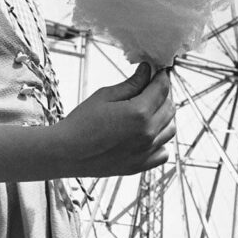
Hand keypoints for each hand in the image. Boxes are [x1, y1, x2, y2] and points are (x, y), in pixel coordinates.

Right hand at [57, 62, 175, 176]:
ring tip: (148, 110)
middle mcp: (148, 133)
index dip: (162, 77)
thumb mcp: (105, 96)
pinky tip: (146, 134)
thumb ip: (131, 84)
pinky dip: (160, 141)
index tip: (159, 71)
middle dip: (163, 94)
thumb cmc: (81, 122)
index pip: (162, 89)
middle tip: (151, 88)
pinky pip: (163, 152)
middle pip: (169, 108)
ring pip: (170, 129)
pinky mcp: (140, 166)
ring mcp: (146, 152)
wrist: (66, 153)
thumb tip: (147, 70)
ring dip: (164, 117)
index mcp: (139, 113)